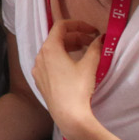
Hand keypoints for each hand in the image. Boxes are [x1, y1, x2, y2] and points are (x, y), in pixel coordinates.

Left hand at [33, 17, 105, 133]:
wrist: (68, 116)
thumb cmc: (78, 88)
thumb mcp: (89, 65)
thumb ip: (95, 48)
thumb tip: (101, 38)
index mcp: (49, 48)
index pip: (61, 26)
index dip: (78, 24)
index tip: (92, 30)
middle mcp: (39, 56)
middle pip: (57, 38)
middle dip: (75, 37)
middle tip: (92, 42)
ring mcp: (37, 69)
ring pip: (52, 51)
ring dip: (68, 48)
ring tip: (84, 52)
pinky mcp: (39, 81)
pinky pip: (49, 63)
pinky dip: (61, 59)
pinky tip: (72, 67)